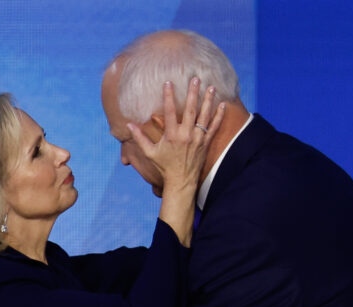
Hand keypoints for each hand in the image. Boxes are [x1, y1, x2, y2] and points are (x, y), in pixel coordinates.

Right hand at [128, 77, 225, 196]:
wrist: (181, 182)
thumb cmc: (164, 166)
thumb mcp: (149, 153)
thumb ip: (139, 138)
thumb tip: (129, 124)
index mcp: (171, 136)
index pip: (170, 111)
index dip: (169, 96)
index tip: (168, 83)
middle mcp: (186, 135)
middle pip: (190, 110)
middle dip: (193, 93)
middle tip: (195, 78)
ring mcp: (197, 139)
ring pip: (204, 116)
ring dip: (208, 100)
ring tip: (211, 86)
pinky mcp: (205, 144)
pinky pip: (214, 127)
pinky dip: (219, 116)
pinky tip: (222, 105)